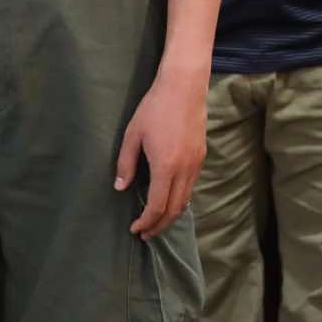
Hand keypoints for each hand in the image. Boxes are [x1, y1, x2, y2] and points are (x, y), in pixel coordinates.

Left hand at [114, 69, 208, 236]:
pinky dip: (179, 199)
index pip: (157, 206)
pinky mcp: (201, 156)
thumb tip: (120, 188)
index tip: (135, 228)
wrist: (184, 87)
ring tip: (156, 221)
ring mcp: (196, 163)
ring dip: (170, 215)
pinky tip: (168, 198)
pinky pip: (191, 186)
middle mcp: (184, 169)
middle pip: (174, 209)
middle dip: (159, 226)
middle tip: (145, 234)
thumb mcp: (133, 135)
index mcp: (165, 166)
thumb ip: (126, 164)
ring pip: (186, 200)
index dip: (145, 222)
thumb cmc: (155, 108)